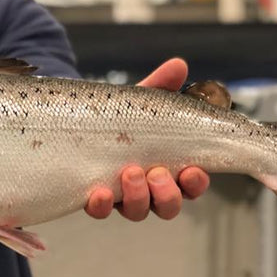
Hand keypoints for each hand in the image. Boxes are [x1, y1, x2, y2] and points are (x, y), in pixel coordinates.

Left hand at [84, 58, 209, 220]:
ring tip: (131, 173)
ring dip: (138, 197)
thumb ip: (160, 86)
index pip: (191, 185)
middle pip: (168, 206)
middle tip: (158, 173)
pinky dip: (101, 205)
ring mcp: (122, 196)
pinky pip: (100, 211)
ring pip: (138, 211)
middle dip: (167, 194)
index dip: (196, 183)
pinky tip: (99, 193)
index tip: (192, 171)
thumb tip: (178, 65)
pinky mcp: (96, 198)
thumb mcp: (141, 101)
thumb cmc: (122, 116)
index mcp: (170, 166)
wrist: (81, 120)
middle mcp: (149, 188)